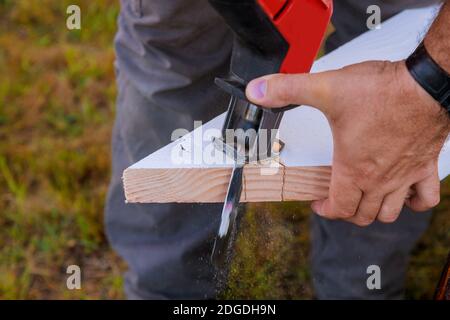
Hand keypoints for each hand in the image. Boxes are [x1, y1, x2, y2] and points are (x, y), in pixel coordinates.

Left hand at [246, 61, 449, 225]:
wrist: (426, 83)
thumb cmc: (382, 90)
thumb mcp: (325, 88)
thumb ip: (287, 89)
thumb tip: (256, 91)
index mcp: (353, 169)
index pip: (338, 208)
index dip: (324, 210)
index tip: (317, 202)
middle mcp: (379, 179)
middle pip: (362, 215)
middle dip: (345, 212)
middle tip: (336, 198)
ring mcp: (404, 176)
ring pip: (389, 212)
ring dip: (374, 211)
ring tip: (363, 199)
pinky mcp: (425, 165)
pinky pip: (425, 198)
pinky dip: (414, 203)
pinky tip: (405, 195)